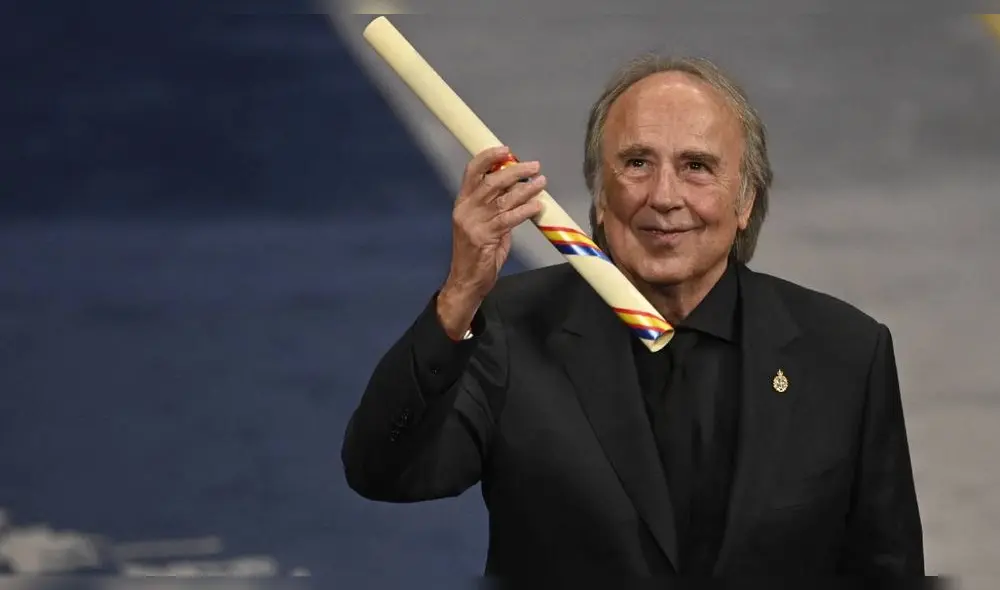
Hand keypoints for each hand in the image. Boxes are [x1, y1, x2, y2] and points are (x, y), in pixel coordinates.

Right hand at [437, 146, 546, 338]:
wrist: (466, 281)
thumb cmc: (477, 254)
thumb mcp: (484, 225)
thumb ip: (497, 208)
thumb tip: (518, 191)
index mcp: (463, 203)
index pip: (472, 172)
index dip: (488, 158)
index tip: (506, 150)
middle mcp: (466, 209)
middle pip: (491, 181)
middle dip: (514, 171)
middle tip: (534, 166)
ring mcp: (473, 223)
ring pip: (502, 199)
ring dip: (525, 189)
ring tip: (541, 183)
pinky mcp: (484, 237)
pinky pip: (508, 219)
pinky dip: (525, 210)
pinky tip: (537, 206)